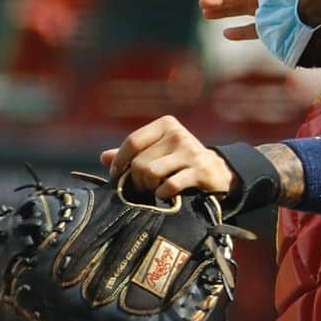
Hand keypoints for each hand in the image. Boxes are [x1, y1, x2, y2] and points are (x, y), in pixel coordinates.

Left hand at [101, 115, 234, 199]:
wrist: (217, 173)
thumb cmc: (179, 162)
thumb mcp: (158, 152)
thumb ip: (132, 154)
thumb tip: (103, 157)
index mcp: (166, 125)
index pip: (133, 142)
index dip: (120, 161)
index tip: (116, 174)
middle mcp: (178, 134)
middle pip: (140, 161)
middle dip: (137, 180)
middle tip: (142, 187)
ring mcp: (191, 151)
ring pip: (152, 172)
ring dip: (149, 187)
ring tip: (153, 190)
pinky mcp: (200, 170)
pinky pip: (170, 185)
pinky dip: (163, 194)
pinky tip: (165, 195)